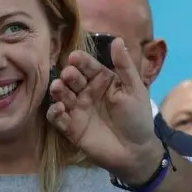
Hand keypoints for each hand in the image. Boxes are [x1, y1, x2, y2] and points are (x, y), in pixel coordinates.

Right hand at [45, 36, 161, 181]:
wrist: (135, 152)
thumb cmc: (137, 118)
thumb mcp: (135, 89)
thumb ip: (124, 66)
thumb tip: (118, 40)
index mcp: (102, 80)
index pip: (88, 66)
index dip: (80, 61)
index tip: (74, 57)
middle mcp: (87, 92)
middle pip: (72, 79)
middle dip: (68, 75)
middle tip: (68, 75)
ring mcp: (77, 110)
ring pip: (62, 96)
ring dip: (58, 90)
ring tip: (58, 88)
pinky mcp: (71, 128)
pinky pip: (58, 118)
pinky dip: (55, 113)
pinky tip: (59, 108)